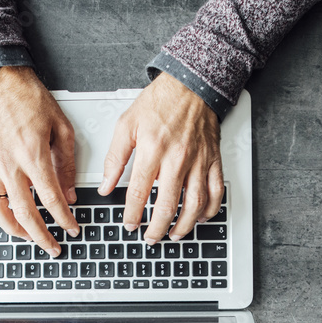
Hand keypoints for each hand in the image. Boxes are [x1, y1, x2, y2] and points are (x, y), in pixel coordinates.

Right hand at [0, 66, 78, 256]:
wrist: (3, 81)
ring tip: (27, 236)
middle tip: (52, 247)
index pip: (51, 198)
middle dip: (40, 235)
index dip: (64, 218)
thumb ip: (66, 164)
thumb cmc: (31, 100)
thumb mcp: (61, 129)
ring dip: (13, 228)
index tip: (71, 228)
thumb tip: (71, 193)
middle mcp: (9, 164)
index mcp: (33, 155)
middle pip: (24, 212)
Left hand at [101, 73, 223, 244]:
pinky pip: (216, 191)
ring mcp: (198, 161)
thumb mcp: (127, 125)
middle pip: (168, 204)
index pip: (140, 192)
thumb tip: (105, 185)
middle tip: (150, 238)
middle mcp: (178, 158)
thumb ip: (115, 158)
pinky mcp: (213, 160)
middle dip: (157, 228)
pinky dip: (210, 210)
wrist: (191, 85)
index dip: (133, 214)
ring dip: (184, 225)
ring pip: (194, 204)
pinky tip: (200, 218)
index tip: (129, 224)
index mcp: (153, 150)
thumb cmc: (159, 102)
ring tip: (173, 234)